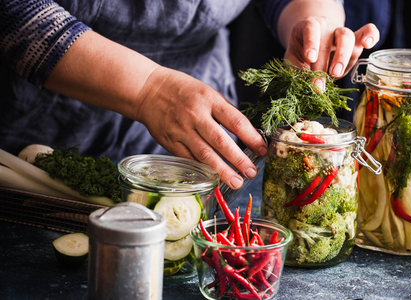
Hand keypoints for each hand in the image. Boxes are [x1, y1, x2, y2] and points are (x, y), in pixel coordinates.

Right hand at [136, 67, 267, 189]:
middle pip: (221, 141)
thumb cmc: (183, 90)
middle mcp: (196, 115)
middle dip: (238, 160)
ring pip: (204, 155)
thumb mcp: (207, 92)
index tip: (262, 150)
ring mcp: (181, 130)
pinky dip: (202, 170)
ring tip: (236, 182)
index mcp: (209, 100)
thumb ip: (224, 112)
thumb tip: (247, 133)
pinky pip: (189, 159)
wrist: (147, 90)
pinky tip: (213, 179)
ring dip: (222, 171)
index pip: (235, 121)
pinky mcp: (170, 142)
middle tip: (251, 173)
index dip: (251, 138)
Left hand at [284, 17, 378, 88]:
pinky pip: (368, 31)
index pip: (311, 29)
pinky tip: (369, 44)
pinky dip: (371, 35)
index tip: (310, 58)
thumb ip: (297, 71)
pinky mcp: (355, 41)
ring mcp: (342, 34)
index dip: (311, 43)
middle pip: (330, 38)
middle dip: (326, 62)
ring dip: (343, 57)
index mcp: (309, 27)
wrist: (313, 46)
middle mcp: (327, 28)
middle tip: (322, 80)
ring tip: (336, 74)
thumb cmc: (302, 53)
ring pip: (347, 37)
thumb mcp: (294, 60)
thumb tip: (303, 89)